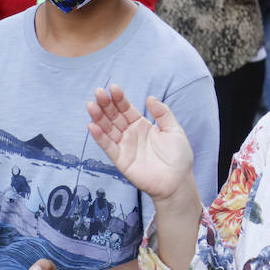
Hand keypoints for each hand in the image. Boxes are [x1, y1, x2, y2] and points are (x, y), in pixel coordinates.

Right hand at [86, 84, 194, 201]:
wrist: (177, 182)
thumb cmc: (178, 157)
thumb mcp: (174, 130)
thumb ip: (163, 113)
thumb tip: (150, 98)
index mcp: (142, 125)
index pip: (126, 108)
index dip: (119, 99)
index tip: (113, 88)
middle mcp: (130, 134)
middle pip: (114, 116)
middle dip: (105, 104)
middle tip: (98, 93)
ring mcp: (124, 146)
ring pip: (108, 129)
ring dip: (98, 118)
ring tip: (91, 106)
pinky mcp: (121, 160)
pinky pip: (108, 147)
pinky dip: (99, 137)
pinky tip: (92, 126)